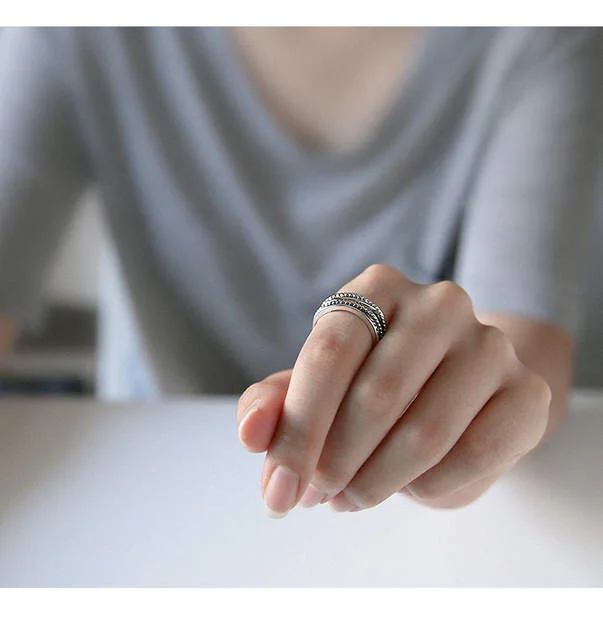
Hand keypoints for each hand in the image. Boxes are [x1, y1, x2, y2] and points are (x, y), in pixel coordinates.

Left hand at [236, 264, 550, 516]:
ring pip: (425, 431)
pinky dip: (431, 486)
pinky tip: (410, 486)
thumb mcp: (317, 389)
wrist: (459, 390)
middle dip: (334, 462)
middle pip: (376, 393)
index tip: (279, 489)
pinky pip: (475, 454)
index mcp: (377, 288)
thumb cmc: (374, 385)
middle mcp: (439, 303)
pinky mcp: (528, 391)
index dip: (298, 428)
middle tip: (316, 496)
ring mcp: (490, 343)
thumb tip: (251, 434)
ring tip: (352, 497)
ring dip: (376, 482)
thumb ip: (275, 404)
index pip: (329, 353)